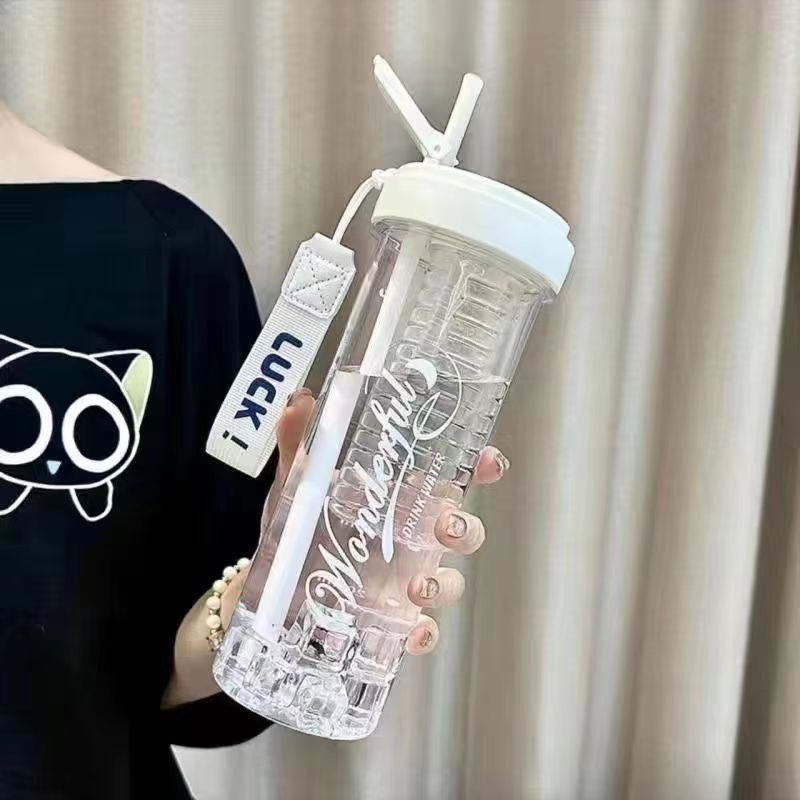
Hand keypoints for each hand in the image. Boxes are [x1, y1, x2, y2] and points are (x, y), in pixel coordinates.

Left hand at [163, 389, 507, 706]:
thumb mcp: (297, 483)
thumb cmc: (296, 526)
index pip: (451, 477)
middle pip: (461, 529)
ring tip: (417, 587)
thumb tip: (303, 400)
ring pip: (448, 581)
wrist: (265, 586)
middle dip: (465, 527)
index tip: (490, 462)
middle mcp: (411, 536)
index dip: (479, 468)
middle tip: (444, 526)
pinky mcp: (388, 620)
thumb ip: (298, 443)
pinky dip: (422, 633)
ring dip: (443, 583)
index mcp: (400, 497)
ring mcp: (404, 579)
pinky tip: (412, 632)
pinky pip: (419, 629)